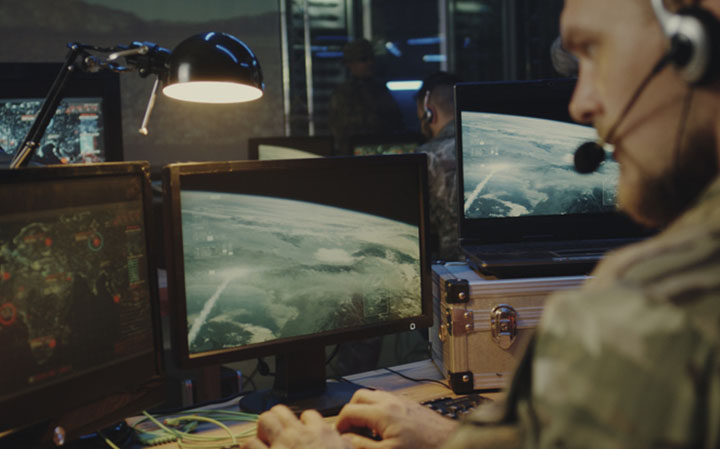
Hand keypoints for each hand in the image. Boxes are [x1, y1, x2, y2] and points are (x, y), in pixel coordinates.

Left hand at [243, 405, 352, 448]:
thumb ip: (344, 447)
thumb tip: (343, 443)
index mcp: (323, 435)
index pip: (309, 416)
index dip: (303, 424)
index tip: (301, 433)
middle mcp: (301, 435)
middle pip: (282, 411)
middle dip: (278, 420)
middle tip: (278, 434)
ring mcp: (283, 445)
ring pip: (266, 419)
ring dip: (264, 429)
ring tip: (266, 441)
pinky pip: (251, 443)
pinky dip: (252, 447)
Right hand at [335, 389, 458, 448]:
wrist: (452, 443)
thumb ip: (363, 446)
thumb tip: (346, 440)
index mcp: (382, 413)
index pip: (349, 411)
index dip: (340, 425)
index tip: (341, 437)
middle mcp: (391, 402)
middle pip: (359, 397)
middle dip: (350, 413)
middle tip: (351, 431)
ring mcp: (401, 401)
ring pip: (373, 396)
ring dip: (364, 411)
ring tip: (367, 432)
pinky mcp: (410, 405)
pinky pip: (387, 401)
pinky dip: (378, 411)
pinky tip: (384, 429)